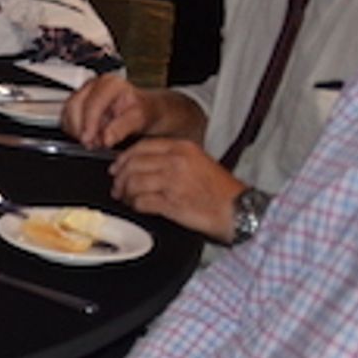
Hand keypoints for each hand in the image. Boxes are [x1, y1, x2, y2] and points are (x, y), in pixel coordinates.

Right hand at [62, 72, 150, 147]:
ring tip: (93, 142)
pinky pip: (66, 118)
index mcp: (110, 84)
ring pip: (67, 112)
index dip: (89, 123)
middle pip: (75, 106)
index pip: (92, 103)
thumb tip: (106, 138)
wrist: (144, 110)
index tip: (90, 139)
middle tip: (92, 144)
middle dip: (81, 128)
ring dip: (76, 131)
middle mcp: (94, 85)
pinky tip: (88, 137)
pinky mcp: (77, 103)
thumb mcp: (139, 120)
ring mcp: (83, 93)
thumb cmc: (143, 111)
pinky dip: (74, 131)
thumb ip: (122, 128)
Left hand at [109, 140, 244, 241]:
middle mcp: (175, 162)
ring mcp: (172, 182)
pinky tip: (138, 207)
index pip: (141, 147)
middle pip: (133, 164)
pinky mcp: (171, 203)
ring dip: (126, 192)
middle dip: (120, 177)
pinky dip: (135, 205)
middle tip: (118, 186)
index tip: (118, 166)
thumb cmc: (222, 191)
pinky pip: (142, 201)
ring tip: (126, 198)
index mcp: (182, 148)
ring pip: (133, 182)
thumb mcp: (199, 162)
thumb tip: (144, 163)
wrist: (239, 210)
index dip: (124, 158)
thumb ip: (172, 158)